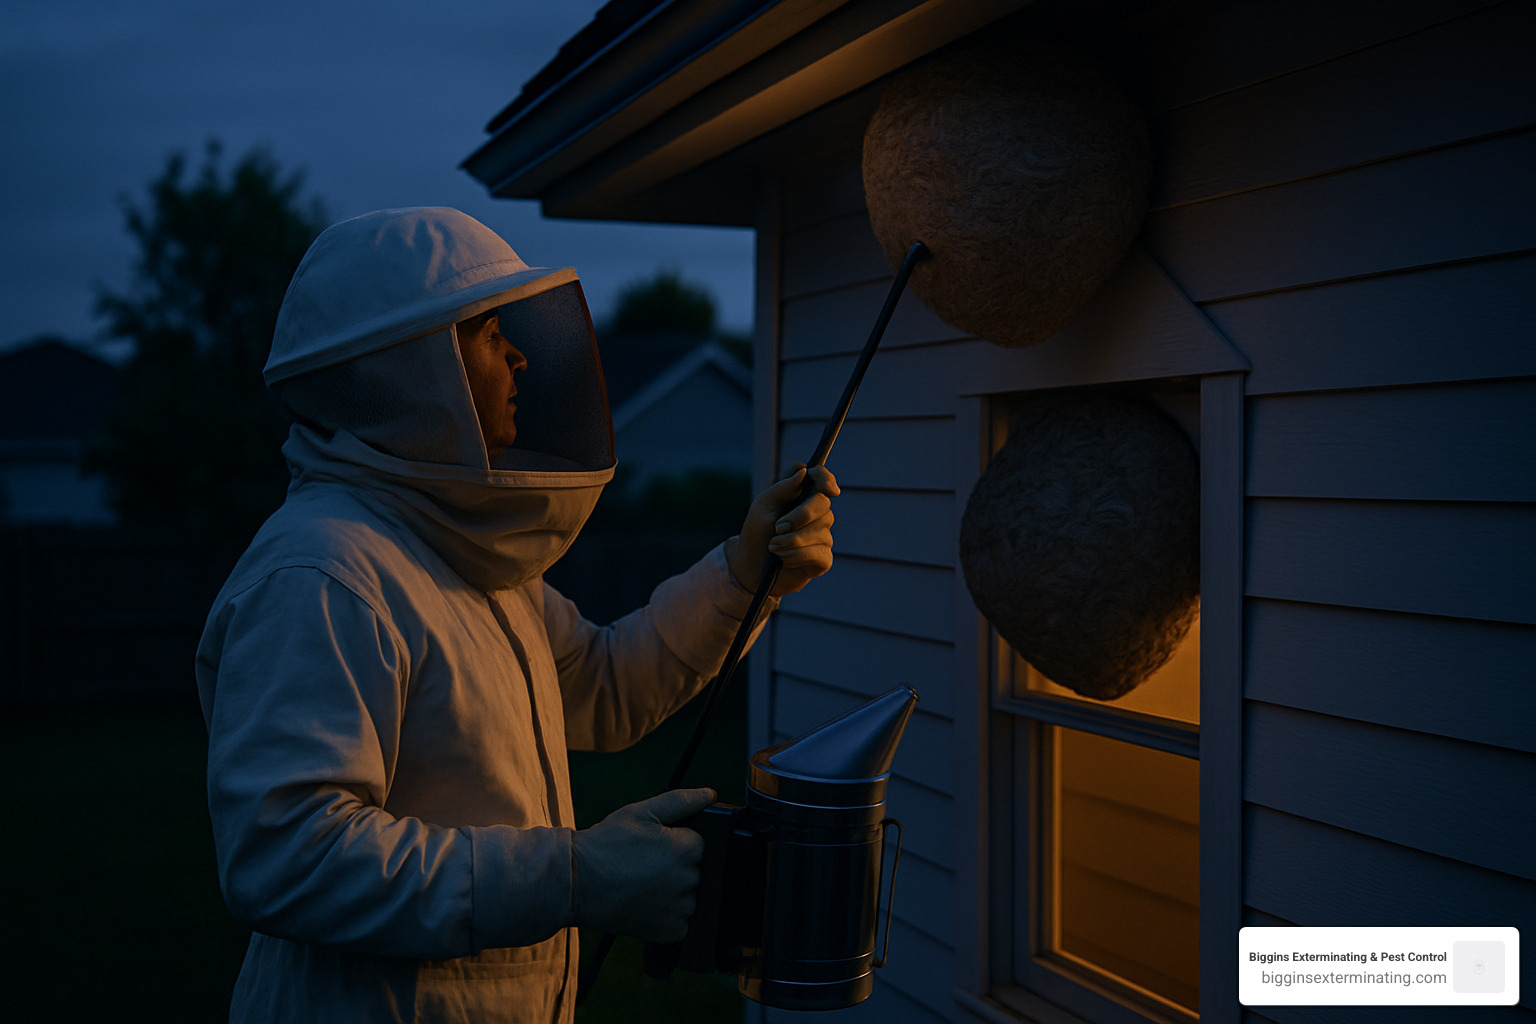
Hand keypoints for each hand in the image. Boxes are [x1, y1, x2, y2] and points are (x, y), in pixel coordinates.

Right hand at [571, 788, 714, 942]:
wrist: (576, 882)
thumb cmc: (607, 843)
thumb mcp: (641, 812)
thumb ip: (681, 800)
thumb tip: (711, 794)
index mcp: (687, 849)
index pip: (698, 845)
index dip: (675, 844)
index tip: (652, 848)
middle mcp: (689, 879)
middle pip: (695, 872)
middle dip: (675, 868)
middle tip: (643, 866)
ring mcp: (680, 908)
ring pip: (689, 898)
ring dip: (673, 893)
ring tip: (642, 886)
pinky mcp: (670, 931)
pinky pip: (680, 923)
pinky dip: (667, 917)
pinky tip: (645, 905)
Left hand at [725, 464, 839, 596]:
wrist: (750, 566)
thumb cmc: (757, 532)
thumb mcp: (763, 506)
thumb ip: (783, 488)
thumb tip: (803, 471)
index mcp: (801, 494)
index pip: (820, 478)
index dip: (826, 479)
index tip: (828, 489)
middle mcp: (816, 513)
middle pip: (823, 503)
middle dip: (801, 515)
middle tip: (778, 527)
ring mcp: (822, 535)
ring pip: (820, 531)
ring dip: (792, 540)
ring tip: (773, 547)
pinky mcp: (823, 558)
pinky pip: (819, 553)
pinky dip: (797, 556)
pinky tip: (784, 559)